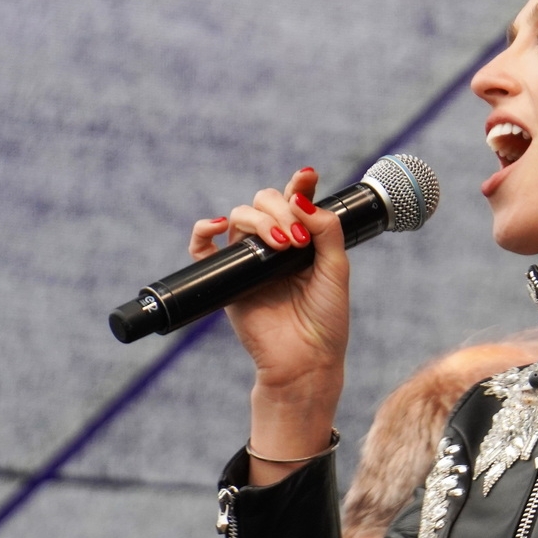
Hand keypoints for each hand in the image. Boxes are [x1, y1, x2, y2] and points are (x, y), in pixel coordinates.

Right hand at [190, 168, 347, 481]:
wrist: (305, 360)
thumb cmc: (326, 319)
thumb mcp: (336, 270)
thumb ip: (326, 231)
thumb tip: (302, 198)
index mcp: (303, 240)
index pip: (296, 201)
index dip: (299, 185)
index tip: (307, 177)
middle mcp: (274, 245)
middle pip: (264, 202)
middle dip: (280, 210)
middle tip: (297, 239)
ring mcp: (248, 260)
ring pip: (239, 216)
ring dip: (259, 221)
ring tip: (282, 245)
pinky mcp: (225, 278)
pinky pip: (201, 247)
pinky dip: (203, 229)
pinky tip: (219, 225)